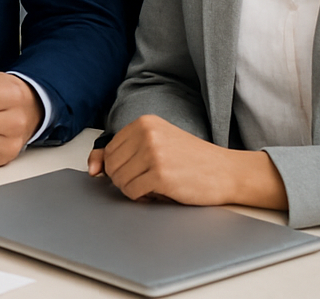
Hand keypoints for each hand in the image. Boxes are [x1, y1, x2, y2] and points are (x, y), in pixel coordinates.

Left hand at [100, 115, 287, 208]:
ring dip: (132, 189)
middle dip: (124, 179)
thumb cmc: (193, 160)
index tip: (133, 172)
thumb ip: (125, 151)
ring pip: (119, 180)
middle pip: (111, 165)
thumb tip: (93, 167)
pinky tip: (156, 193)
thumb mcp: (157, 145)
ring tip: (153, 186)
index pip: (110, 148)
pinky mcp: (160, 174)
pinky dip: (140, 198)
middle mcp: (146, 133)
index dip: (118, 167)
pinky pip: (132, 192)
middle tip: (145, 182)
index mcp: (145, 122)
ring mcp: (153, 153)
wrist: (226, 171)